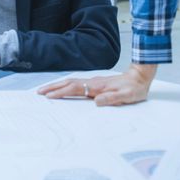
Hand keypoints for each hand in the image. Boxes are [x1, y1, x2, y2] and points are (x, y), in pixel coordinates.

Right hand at [38, 63, 156, 105]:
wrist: (140, 77)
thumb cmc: (134, 88)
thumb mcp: (127, 96)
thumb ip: (112, 98)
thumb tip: (96, 101)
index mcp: (98, 86)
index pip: (75, 89)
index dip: (61, 92)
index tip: (49, 97)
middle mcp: (93, 82)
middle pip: (68, 83)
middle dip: (53, 87)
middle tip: (40, 92)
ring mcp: (93, 81)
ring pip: (71, 82)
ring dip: (57, 86)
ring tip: (46, 90)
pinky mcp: (95, 83)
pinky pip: (76, 84)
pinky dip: (65, 85)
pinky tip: (62, 88)